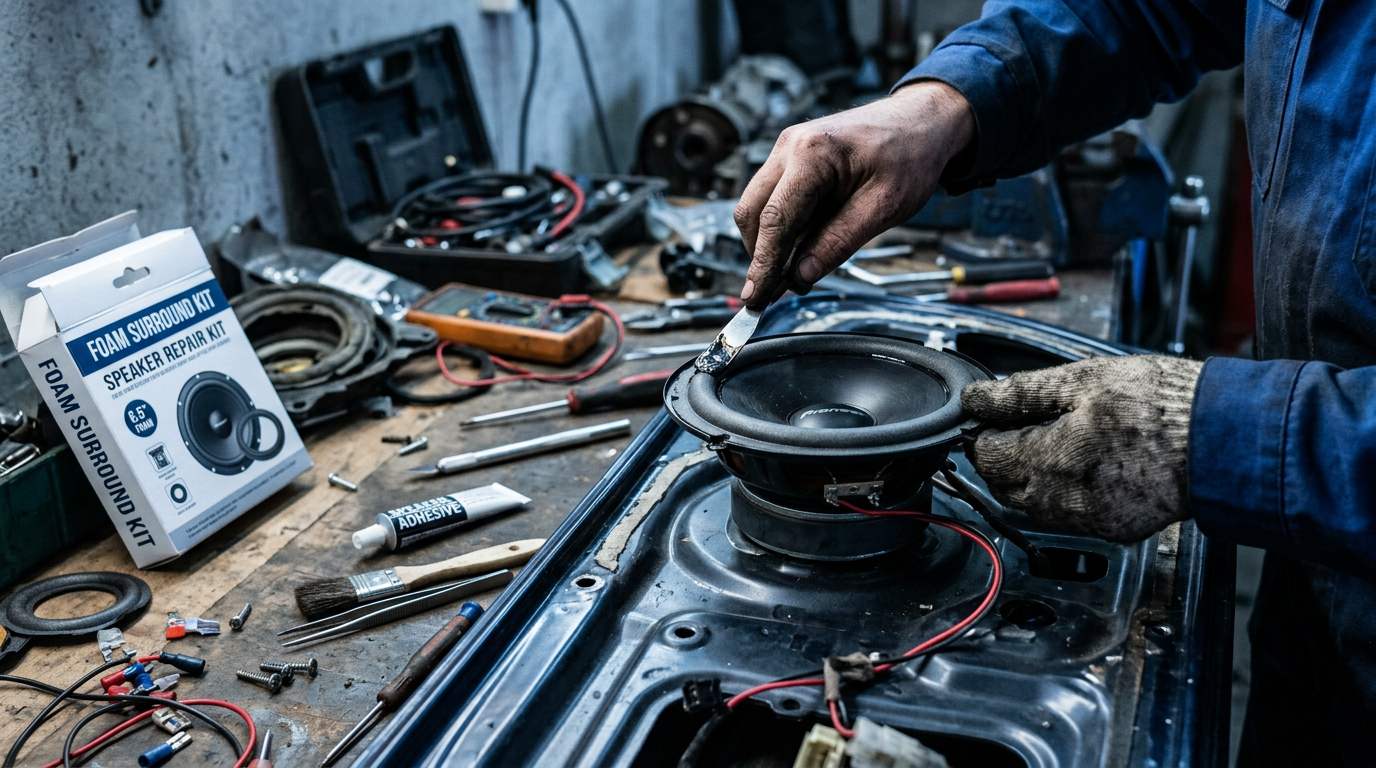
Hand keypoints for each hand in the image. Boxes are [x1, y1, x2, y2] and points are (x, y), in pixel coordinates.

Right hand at [732, 81, 973, 307]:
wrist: (923, 120)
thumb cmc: (910, 155)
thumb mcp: (883, 207)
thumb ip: (838, 242)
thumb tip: (801, 276)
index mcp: (812, 154)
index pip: (774, 220)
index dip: (762, 264)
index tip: (756, 297)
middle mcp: (790, 146)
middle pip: (751, 212)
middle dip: (759, 253)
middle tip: (773, 290)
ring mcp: (788, 149)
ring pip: (757, 205)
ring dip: (771, 240)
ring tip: (801, 266)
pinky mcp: (792, 157)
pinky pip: (774, 197)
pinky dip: (783, 225)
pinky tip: (807, 241)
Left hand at [961, 355, 1203, 541]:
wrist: (1226, 439)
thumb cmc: (1162, 404)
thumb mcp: (1084, 379)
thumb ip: (1020, 393)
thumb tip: (976, 399)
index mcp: (1050, 461)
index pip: (986, 457)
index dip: (985, 432)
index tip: (997, 415)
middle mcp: (1064, 502)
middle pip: (1005, 485)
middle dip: (1005, 456)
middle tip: (1027, 424)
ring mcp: (1090, 520)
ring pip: (1034, 504)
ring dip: (1033, 475)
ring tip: (1063, 439)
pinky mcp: (1115, 529)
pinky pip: (1069, 516)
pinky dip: (1065, 493)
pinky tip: (1089, 464)